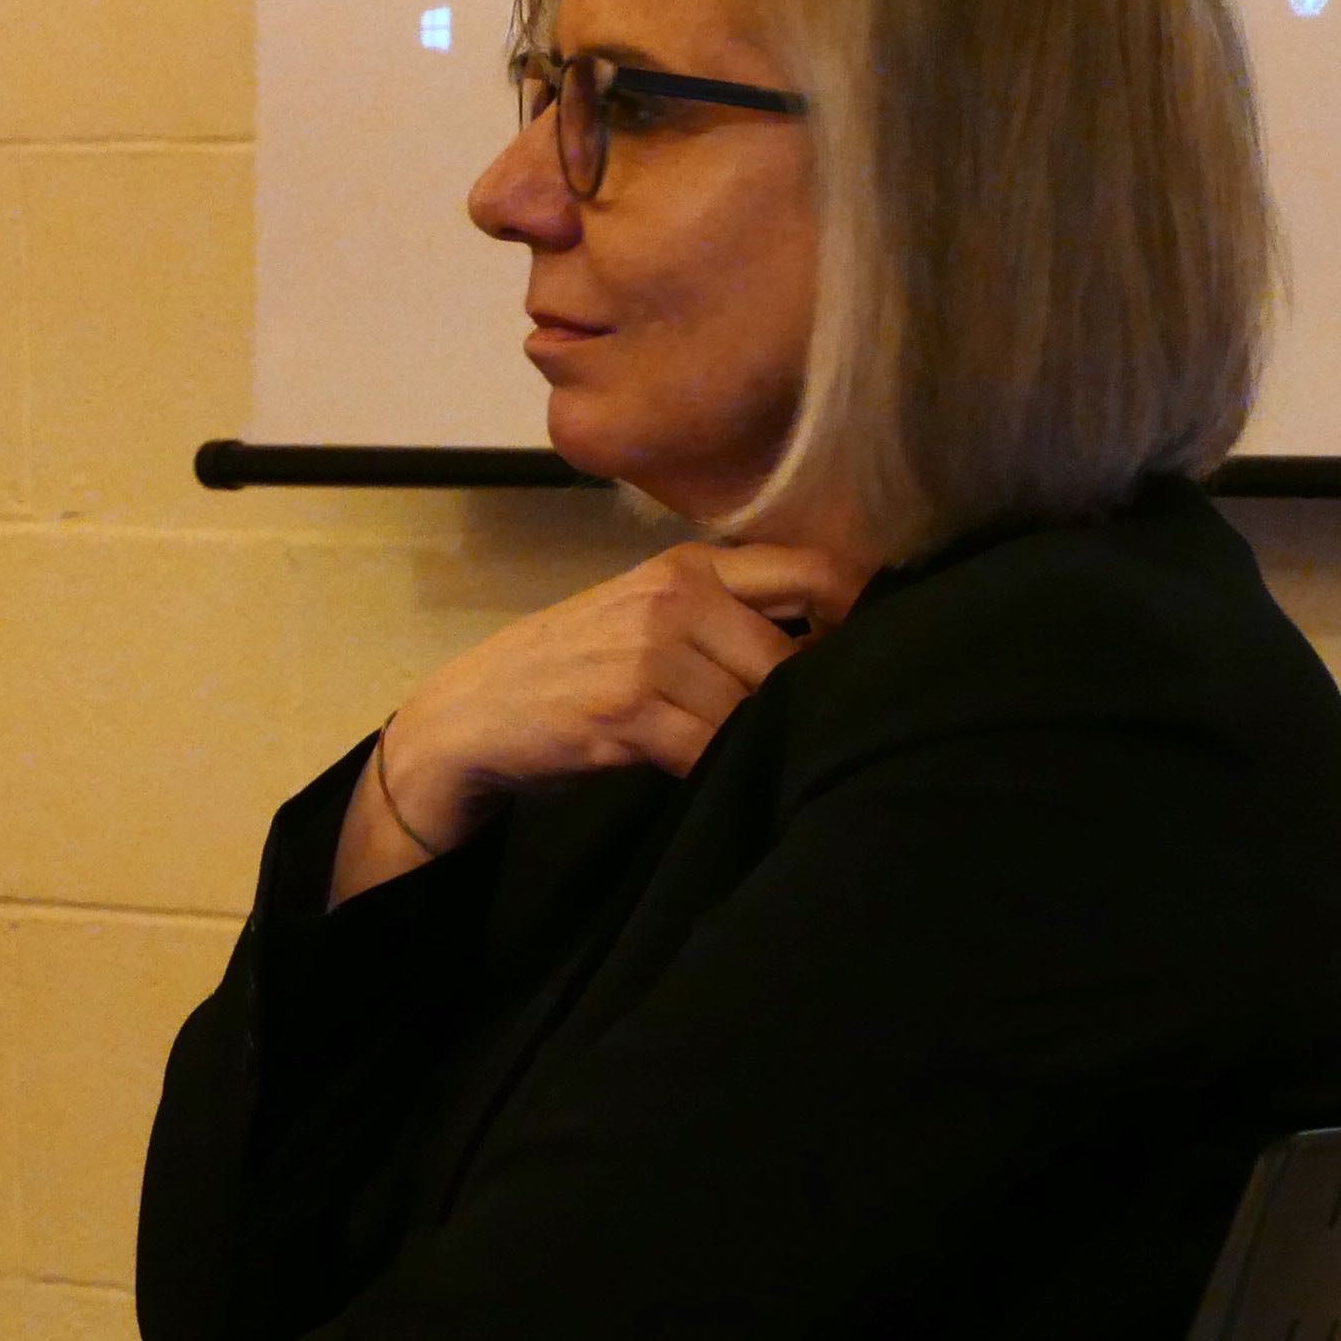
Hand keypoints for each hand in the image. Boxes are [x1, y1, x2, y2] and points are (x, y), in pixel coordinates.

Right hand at [332, 541, 854, 903]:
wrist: (474, 713)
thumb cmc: (572, 670)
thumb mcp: (644, 616)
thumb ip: (725, 616)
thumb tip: (834, 648)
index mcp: (687, 565)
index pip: (815, 571)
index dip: (858, 618)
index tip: (866, 664)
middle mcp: (674, 596)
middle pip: (793, 657)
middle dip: (797, 704)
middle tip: (792, 736)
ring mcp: (649, 652)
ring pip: (754, 709)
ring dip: (752, 745)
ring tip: (734, 759)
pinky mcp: (628, 711)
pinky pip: (712, 750)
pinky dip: (715, 771)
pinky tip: (696, 775)